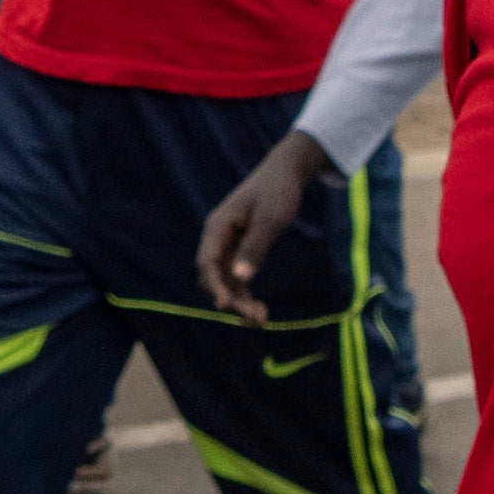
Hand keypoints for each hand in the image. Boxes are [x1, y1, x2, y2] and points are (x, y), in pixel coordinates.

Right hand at [193, 136, 326, 322]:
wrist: (285, 173)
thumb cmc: (277, 192)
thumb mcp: (270, 219)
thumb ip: (255, 247)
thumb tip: (240, 278)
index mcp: (217, 227)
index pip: (207, 263)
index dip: (214, 287)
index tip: (226, 306)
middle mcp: (217, 238)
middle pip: (213, 277)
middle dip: (230, 300)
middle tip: (255, 318)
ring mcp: (227, 246)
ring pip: (225, 282)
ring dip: (239, 303)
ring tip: (261, 320)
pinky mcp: (239, 250)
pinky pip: (236, 278)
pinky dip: (245, 295)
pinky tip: (260, 310)